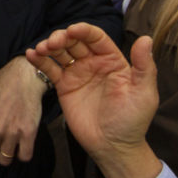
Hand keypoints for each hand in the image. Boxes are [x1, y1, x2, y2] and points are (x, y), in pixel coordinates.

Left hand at [0, 56, 46, 165]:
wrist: (26, 76)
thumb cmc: (6, 80)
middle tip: (1, 142)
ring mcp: (12, 133)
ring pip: (5, 158)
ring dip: (7, 154)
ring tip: (11, 147)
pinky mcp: (28, 134)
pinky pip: (24, 156)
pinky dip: (23, 154)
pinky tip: (23, 147)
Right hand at [26, 23, 161, 177]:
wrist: (113, 147)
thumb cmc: (132, 121)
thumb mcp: (144, 93)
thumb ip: (144, 65)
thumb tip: (146, 38)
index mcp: (113, 60)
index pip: (96, 38)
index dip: (84, 30)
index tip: (72, 30)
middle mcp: (94, 63)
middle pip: (75, 41)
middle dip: (62, 37)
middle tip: (53, 42)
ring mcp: (77, 74)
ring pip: (61, 52)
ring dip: (49, 46)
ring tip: (41, 49)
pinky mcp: (64, 87)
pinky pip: (51, 69)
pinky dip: (40, 61)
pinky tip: (31, 55)